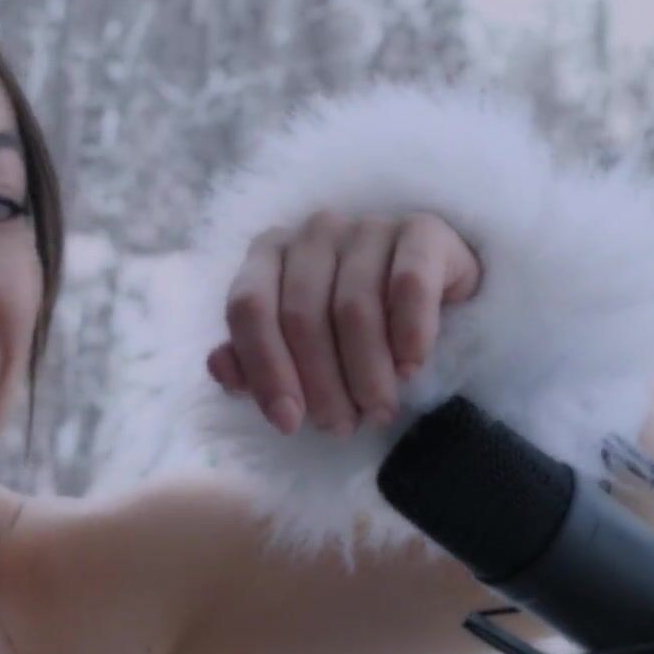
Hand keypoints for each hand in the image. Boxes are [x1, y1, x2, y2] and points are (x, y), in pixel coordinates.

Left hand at [205, 212, 481, 435]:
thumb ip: (252, 358)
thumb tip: (221, 368)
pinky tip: (410, 367)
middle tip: (342, 426)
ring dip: (366, 374)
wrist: (432, 287)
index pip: (248, 308)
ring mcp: (367, 227)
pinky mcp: (421, 230)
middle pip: (301, 316)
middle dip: (321, 386)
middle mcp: (313, 233)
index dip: (264, 370)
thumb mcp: (294, 347)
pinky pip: (408, 286)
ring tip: (377, 410)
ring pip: (354, 309)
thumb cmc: (347, 326)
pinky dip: (409, 335)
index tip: (287, 422)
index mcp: (268, 254)